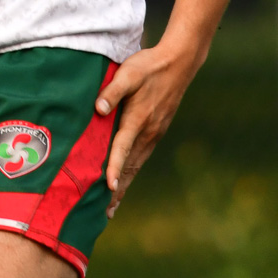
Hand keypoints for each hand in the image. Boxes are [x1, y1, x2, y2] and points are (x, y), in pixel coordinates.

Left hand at [95, 40, 201, 216]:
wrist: (179, 63)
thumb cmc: (149, 66)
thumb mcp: (129, 72)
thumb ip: (113, 91)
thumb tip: (98, 108)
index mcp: (138, 119)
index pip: (122, 148)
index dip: (114, 168)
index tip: (108, 188)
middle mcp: (147, 132)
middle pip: (129, 167)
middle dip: (117, 191)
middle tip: (104, 214)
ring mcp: (154, 133)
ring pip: (136, 165)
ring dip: (124, 185)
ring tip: (112, 206)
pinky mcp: (156, 130)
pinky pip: (141, 157)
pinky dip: (131, 172)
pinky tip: (126, 179)